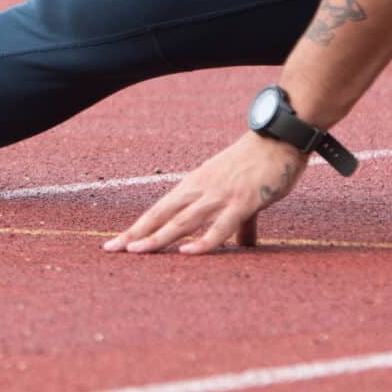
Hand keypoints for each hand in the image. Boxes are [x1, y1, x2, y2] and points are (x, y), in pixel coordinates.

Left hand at [108, 132, 305, 255]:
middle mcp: (201, 189)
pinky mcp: (244, 201)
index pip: (159, 210)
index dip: (138, 227)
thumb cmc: (259, 164)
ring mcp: (220, 195)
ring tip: (138, 252)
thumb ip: (239, 224)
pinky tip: (187, 253)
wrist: (279, 137)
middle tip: (111, 250)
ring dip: (159, 237)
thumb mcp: (239, 194)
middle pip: (161, 214)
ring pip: (183, 221)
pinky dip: (203, 241)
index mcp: (194, 185)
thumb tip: (243, 246)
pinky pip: (220, 226)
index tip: (116, 244)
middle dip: (136, 234)